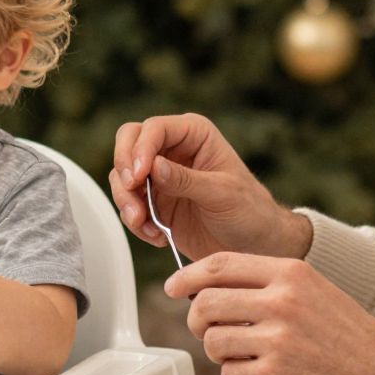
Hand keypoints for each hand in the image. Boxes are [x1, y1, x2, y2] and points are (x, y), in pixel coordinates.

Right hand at [111, 114, 312, 262]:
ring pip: (121, 176)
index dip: (139, 149)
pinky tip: (156, 236)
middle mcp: (172, 149)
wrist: (252, 245)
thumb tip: (153, 167)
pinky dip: (134, 221)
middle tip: (131, 195)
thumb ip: (186, 180)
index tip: (138, 176)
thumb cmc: (249, 212)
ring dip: (126, 201)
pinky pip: (128, 204)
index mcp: (194, 134)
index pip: (154, 128)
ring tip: (145, 225)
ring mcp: (159, 175)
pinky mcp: (153, 201)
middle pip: (128, 142)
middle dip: (123, 170)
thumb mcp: (222, 194)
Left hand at [170, 254, 374, 374]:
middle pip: (205, 303)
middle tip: (210, 331)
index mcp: (292, 273)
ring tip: (248, 357)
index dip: (188, 277)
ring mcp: (277, 340)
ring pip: (212, 341)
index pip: (220, 265)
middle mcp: (282, 301)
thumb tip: (212, 288)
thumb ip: (270, 285)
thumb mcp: (317, 292)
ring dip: (221, 353)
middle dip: (198, 321)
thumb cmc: (353, 342)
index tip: (173, 287)